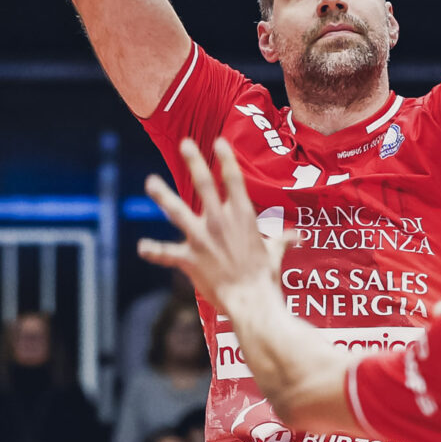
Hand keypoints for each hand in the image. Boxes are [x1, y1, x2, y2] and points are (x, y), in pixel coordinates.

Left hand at [140, 137, 288, 308]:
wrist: (251, 300)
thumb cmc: (265, 277)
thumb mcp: (275, 254)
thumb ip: (282, 241)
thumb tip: (298, 237)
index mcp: (243, 216)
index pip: (234, 179)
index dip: (226, 158)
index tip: (217, 141)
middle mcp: (220, 221)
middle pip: (204, 184)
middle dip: (194, 162)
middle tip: (184, 143)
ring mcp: (202, 238)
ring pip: (177, 211)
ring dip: (162, 195)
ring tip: (150, 181)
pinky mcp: (189, 258)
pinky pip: (166, 253)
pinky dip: (153, 250)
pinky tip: (141, 247)